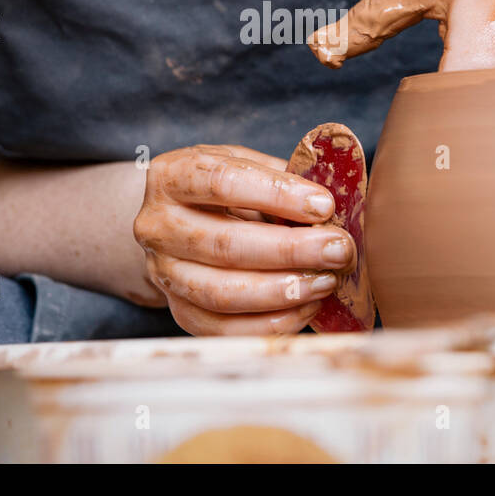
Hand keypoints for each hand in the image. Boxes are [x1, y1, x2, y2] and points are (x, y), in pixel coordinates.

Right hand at [133, 144, 357, 334]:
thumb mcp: (243, 164)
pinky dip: (272, 323)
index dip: (276, 194)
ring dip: (283, 290)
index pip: (220, 182)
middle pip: (224, 245)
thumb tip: (334, 206)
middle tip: (338, 249)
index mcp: (171, 177)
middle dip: (291, 250)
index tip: (323, 205)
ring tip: (326, 280)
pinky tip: (307, 305)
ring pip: (222, 293)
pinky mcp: (179, 312)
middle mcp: (157, 227)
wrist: (176, 222)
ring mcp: (164, 274)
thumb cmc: (221, 189)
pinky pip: (225, 330)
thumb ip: (282, 178)